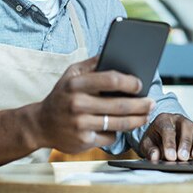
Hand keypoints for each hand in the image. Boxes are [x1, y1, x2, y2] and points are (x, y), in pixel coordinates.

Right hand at [35, 57, 154, 153]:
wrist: (40, 124)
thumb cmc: (62, 95)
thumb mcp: (72, 74)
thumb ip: (93, 63)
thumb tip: (116, 51)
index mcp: (76, 83)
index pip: (110, 80)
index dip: (129, 82)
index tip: (140, 84)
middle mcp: (77, 104)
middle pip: (119, 105)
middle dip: (140, 105)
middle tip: (152, 103)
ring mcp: (79, 124)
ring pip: (118, 123)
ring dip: (137, 120)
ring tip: (146, 115)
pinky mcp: (83, 141)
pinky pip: (109, 136)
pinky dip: (117, 132)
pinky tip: (122, 126)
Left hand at [139, 113, 192, 161]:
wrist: (160, 135)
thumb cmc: (154, 139)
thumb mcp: (147, 143)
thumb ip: (150, 150)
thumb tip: (155, 156)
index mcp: (164, 119)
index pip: (168, 128)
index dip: (169, 143)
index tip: (170, 156)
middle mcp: (179, 119)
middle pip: (186, 126)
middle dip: (185, 142)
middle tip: (183, 157)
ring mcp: (192, 125)